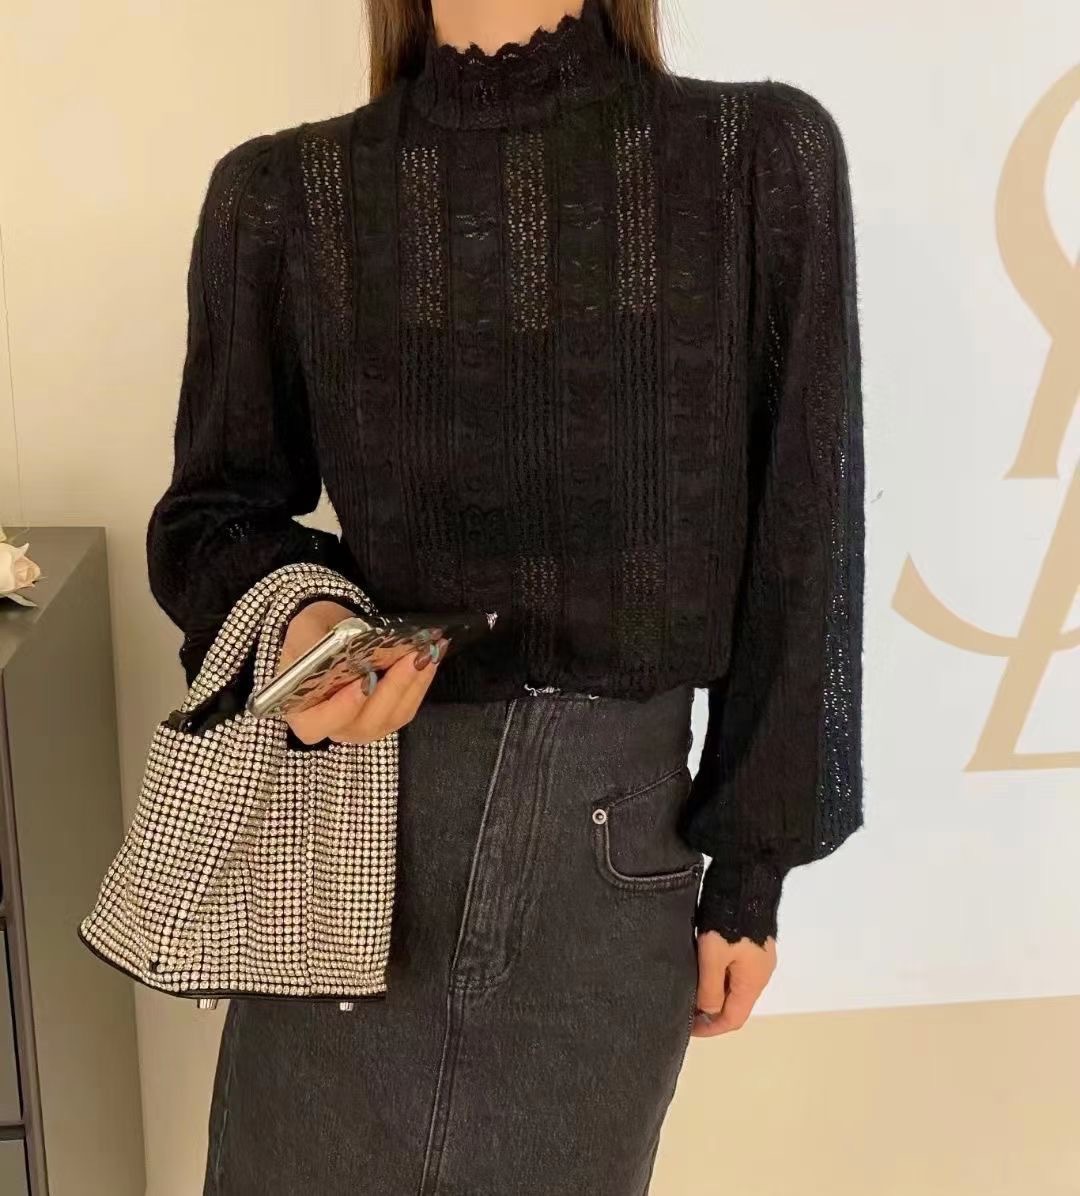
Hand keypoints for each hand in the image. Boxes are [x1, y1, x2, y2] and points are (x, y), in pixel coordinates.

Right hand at [276, 601, 445, 745]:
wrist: (328, 636)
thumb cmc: (311, 638)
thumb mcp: (303, 632)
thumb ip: (314, 644)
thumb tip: (340, 647)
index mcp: (303, 714)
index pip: (317, 725)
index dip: (342, 708)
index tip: (362, 682)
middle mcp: (335, 729)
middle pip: (367, 722)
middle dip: (394, 687)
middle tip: (412, 657)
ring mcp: (363, 727)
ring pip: (393, 715)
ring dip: (414, 683)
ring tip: (428, 652)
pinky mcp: (387, 717)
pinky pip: (407, 706)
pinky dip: (421, 681)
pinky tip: (431, 656)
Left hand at [690, 930, 776, 1036]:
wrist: (746, 879)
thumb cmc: (727, 922)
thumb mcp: (713, 957)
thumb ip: (710, 989)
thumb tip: (708, 1012)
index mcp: (754, 982)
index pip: (734, 1019)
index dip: (710, 1028)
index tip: (685, 1027)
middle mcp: (761, 973)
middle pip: (736, 1003)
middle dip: (711, 1011)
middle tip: (684, 1008)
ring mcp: (759, 955)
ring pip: (735, 985)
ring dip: (714, 991)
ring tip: (689, 988)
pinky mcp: (752, 939)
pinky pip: (736, 968)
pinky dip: (719, 975)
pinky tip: (702, 967)